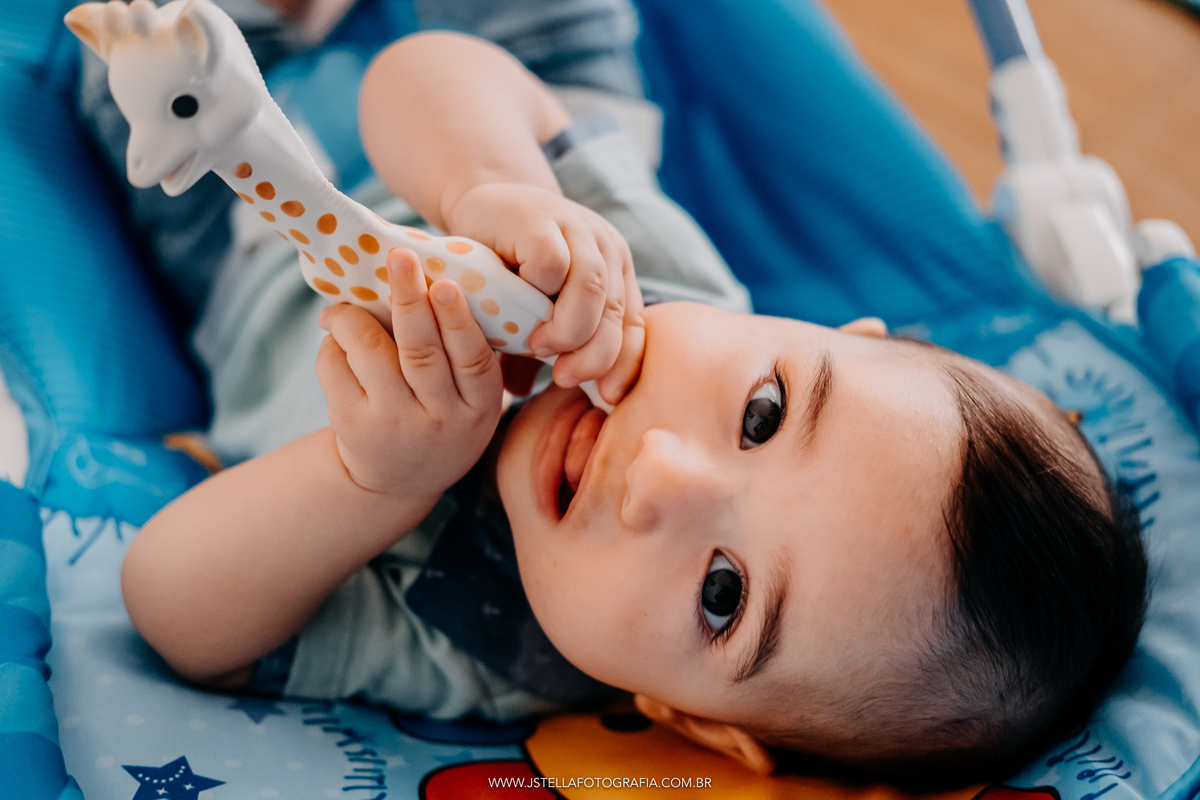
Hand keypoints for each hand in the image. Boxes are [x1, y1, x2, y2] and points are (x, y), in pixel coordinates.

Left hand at [316, 248, 503, 496]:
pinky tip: (336, 339)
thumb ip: (464, 352)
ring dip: (354, 318)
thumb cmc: (439, 416)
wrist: (397, 480)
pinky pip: (335, 368)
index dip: (458, 321)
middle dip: (409, 300)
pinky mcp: (353, 427)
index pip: (473, 360)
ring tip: (343, 307)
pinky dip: (333, 343)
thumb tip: (440, 274)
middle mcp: (440, 420)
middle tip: (400, 259)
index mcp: (479, 407)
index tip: (446, 284)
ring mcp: (395, 425)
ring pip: (371, 354)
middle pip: (422, 353)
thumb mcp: (470, 399)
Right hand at [448, 183, 644, 403]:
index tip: (607, 396)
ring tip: (539, 347)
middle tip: (564, 377)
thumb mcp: (534, 310)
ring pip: (590, 290)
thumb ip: (538, 344)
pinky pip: (552, 266)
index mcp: (616, 273)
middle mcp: (606, 249)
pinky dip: (538, 291)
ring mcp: (577, 230)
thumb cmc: (508, 266)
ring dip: (567, 330)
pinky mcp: (543, 221)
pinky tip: (517, 303)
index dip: (626, 364)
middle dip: (594, 356)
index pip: (635, 325)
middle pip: (614, 312)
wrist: (481, 206)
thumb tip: (524, 393)